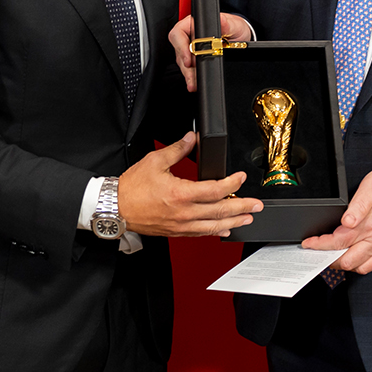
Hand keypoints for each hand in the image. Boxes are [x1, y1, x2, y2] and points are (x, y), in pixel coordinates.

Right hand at [118, 132, 262, 236]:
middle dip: (241, 206)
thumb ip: (176, 149)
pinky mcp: (176, 231)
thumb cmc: (131, 187)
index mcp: (180, 193)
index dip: (231, 183)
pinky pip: (200, 233)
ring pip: (213, 225)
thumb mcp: (154, 161)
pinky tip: (224, 228)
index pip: (215, 189)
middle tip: (256, 204)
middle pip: (220, 210)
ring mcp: (181, 225)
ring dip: (233, 221)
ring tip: (247, 218)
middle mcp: (184, 212)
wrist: (115, 208)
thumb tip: (191, 138)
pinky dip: (215, 231)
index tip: (240, 177)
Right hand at [168, 13, 253, 91]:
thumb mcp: (234, 25)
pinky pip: (190, 68)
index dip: (181, 47)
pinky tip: (195, 83)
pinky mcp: (195, 59)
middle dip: (185, 67)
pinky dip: (192, 76)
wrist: (241, 37)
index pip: (179, 33)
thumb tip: (222, 21)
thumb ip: (227, 23)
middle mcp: (190, 36)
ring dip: (188, 74)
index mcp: (194, 23)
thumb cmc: (234, 27)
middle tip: (192, 77)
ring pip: (183, 62)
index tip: (189, 60)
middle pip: (179, 51)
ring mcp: (191, 48)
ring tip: (193, 83)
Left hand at [301, 160, 371, 273]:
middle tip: (316, 252)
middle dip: (328, 259)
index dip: (320, 245)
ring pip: (361, 266)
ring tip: (331, 256)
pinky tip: (352, 256)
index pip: (339, 242)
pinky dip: (360, 265)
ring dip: (344, 264)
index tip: (309, 243)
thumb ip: (358, 205)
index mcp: (371, 223)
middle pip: (347, 260)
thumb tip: (345, 222)